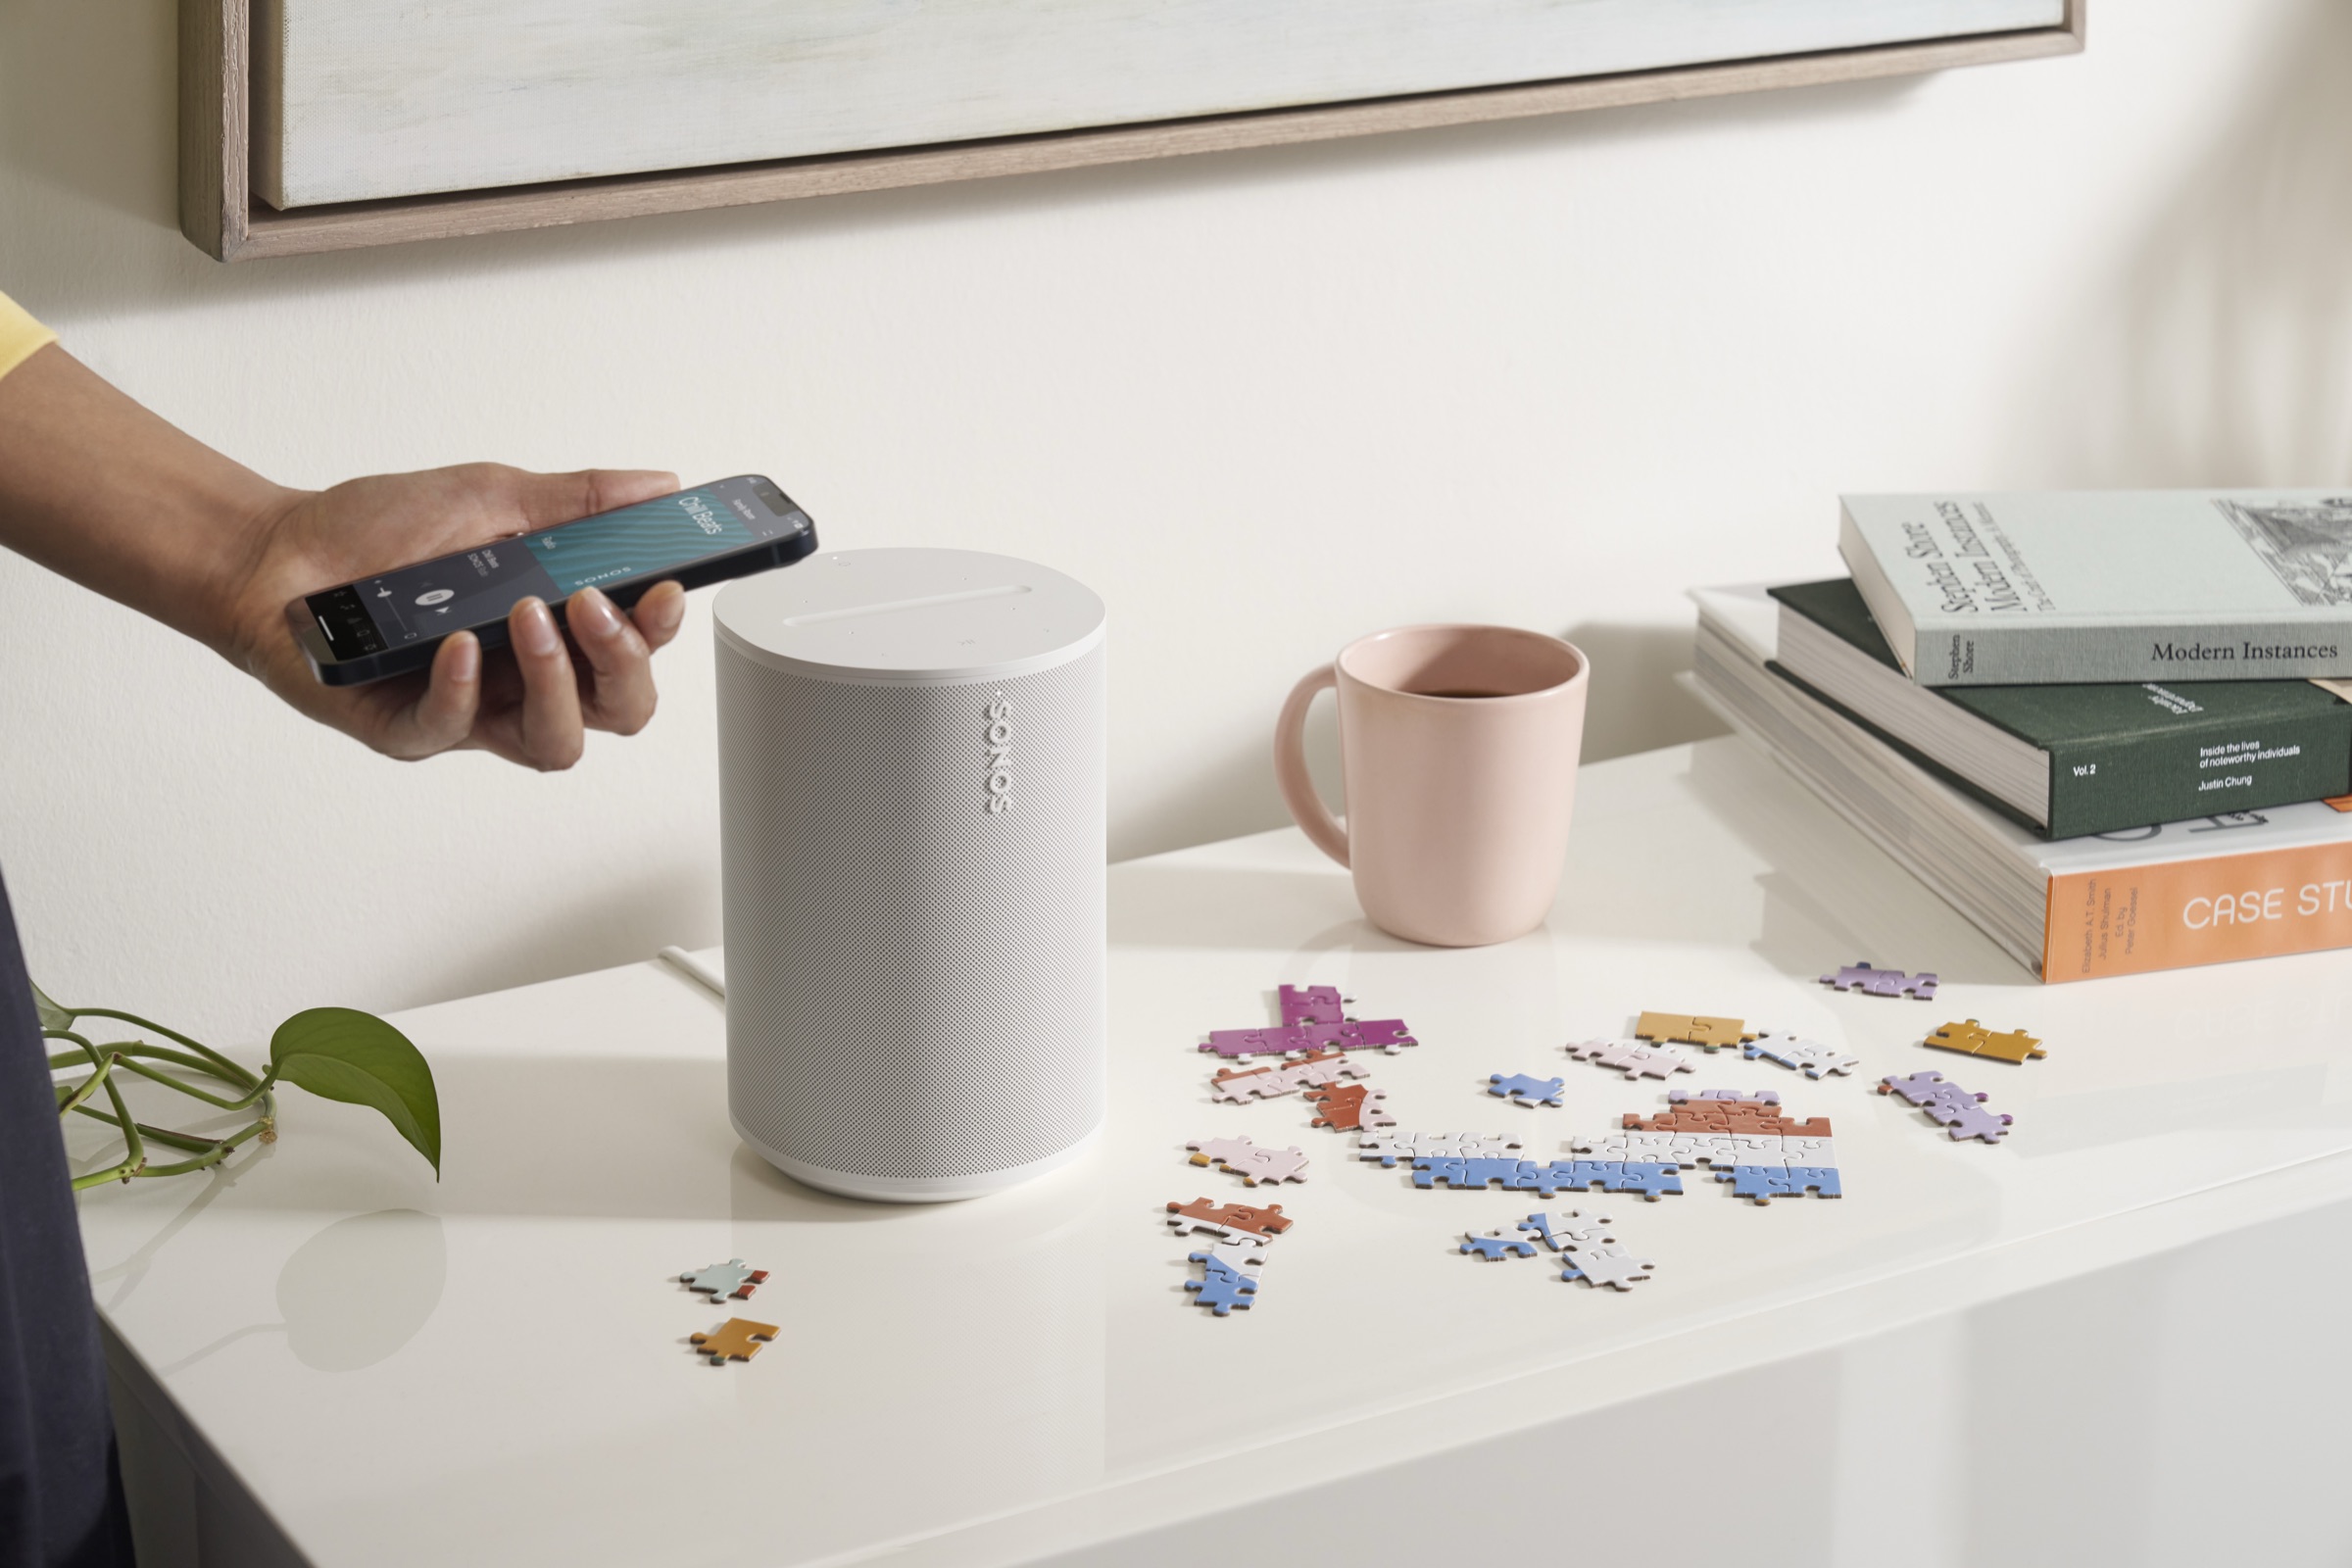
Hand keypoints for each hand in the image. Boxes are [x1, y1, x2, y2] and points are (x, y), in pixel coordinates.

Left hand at [224, 463, 685, 768]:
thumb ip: (581, 500)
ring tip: (526, 617)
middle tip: (592, 605)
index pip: (636, 649)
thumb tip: (659, 486)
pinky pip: (455, 730)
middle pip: (618, 708)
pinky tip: (457, 643)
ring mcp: (474, 710)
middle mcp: (525, 677)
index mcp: (555, 625)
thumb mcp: (492, 496)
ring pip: (555, 741)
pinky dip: (463, 686)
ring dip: (556, 681)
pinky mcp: (412, 730)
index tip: (662, 588)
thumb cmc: (379, 531)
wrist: (278, 552)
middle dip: (623, 661)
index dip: (660, 630)